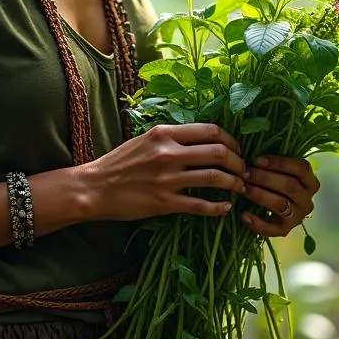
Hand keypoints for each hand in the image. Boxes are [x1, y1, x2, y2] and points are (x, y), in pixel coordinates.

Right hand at [83, 123, 246, 221]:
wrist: (95, 188)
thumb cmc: (120, 162)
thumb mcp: (146, 139)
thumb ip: (173, 137)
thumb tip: (203, 138)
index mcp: (165, 133)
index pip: (211, 131)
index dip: (232, 141)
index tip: (237, 150)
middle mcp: (168, 153)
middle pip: (219, 152)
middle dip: (239, 163)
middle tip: (243, 171)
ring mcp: (167, 179)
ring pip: (215, 178)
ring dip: (234, 184)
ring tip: (240, 188)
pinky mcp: (164, 203)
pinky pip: (201, 205)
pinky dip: (220, 207)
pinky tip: (226, 208)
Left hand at [240, 155, 318, 237]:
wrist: (275, 211)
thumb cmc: (275, 183)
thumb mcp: (279, 171)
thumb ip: (272, 163)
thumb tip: (254, 148)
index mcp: (310, 181)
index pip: (301, 168)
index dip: (279, 162)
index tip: (257, 160)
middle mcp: (307, 200)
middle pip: (289, 186)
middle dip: (265, 178)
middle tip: (245, 173)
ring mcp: (298, 217)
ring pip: (281, 204)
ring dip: (260, 195)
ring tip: (243, 189)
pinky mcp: (286, 230)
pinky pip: (272, 229)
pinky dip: (257, 223)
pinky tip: (243, 215)